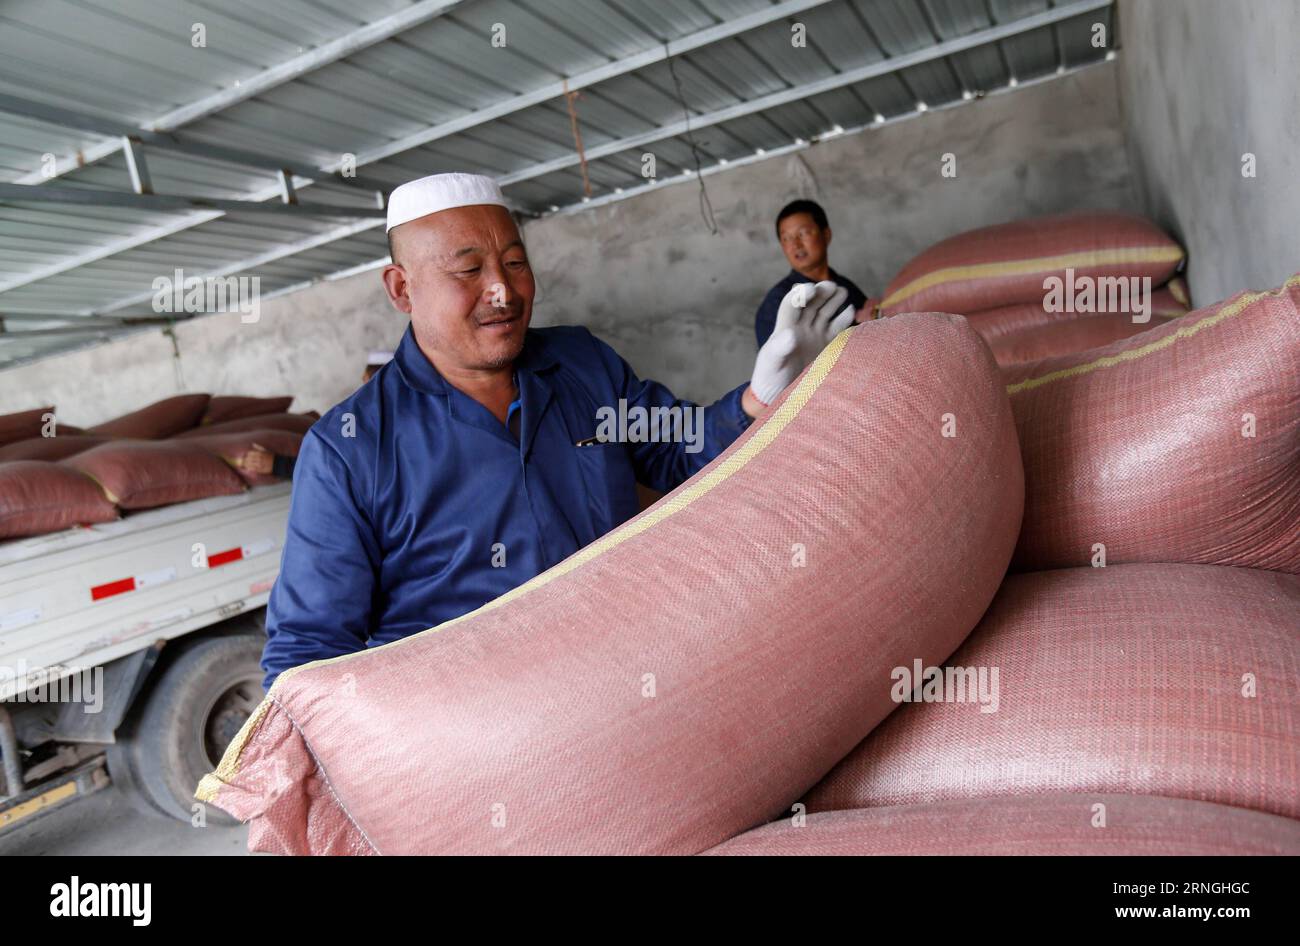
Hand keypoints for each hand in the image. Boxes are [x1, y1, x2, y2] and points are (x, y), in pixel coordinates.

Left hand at [237, 446, 274, 475]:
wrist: (278, 463)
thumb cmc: (271, 456)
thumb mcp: (266, 450)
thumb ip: (259, 447)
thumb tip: (253, 444)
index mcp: (260, 453)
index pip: (250, 453)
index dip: (247, 455)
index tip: (245, 456)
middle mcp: (259, 459)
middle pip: (248, 459)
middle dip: (245, 460)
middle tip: (243, 461)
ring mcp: (260, 464)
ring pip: (250, 464)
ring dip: (246, 465)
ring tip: (244, 465)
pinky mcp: (261, 470)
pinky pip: (254, 469)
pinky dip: (250, 469)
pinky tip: (248, 468)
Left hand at [748, 281, 855, 405]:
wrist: (780, 396)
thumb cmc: (770, 379)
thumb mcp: (772, 364)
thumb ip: (779, 348)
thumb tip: (790, 333)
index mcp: (785, 327)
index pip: (792, 304)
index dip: (801, 294)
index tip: (811, 289)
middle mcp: (801, 328)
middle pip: (812, 304)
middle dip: (821, 293)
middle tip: (832, 286)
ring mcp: (815, 336)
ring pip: (825, 312)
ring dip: (834, 301)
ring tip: (843, 292)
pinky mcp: (827, 346)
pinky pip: (837, 329)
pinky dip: (844, 319)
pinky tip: (851, 311)